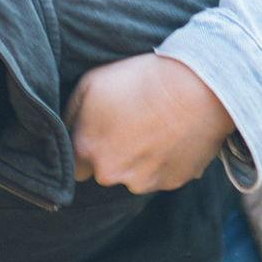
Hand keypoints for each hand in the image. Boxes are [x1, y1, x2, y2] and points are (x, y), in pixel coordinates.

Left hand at [64, 53, 234, 193]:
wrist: (195, 87)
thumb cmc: (139, 80)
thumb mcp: (90, 83)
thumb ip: (71, 115)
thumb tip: (66, 130)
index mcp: (88, 151)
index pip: (74, 167)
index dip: (83, 148)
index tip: (95, 133)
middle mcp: (113, 174)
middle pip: (105, 171)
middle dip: (111, 153)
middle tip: (127, 123)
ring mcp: (145, 181)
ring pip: (134, 175)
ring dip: (138, 158)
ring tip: (152, 125)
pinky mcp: (174, 182)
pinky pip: (162, 174)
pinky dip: (163, 160)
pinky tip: (170, 133)